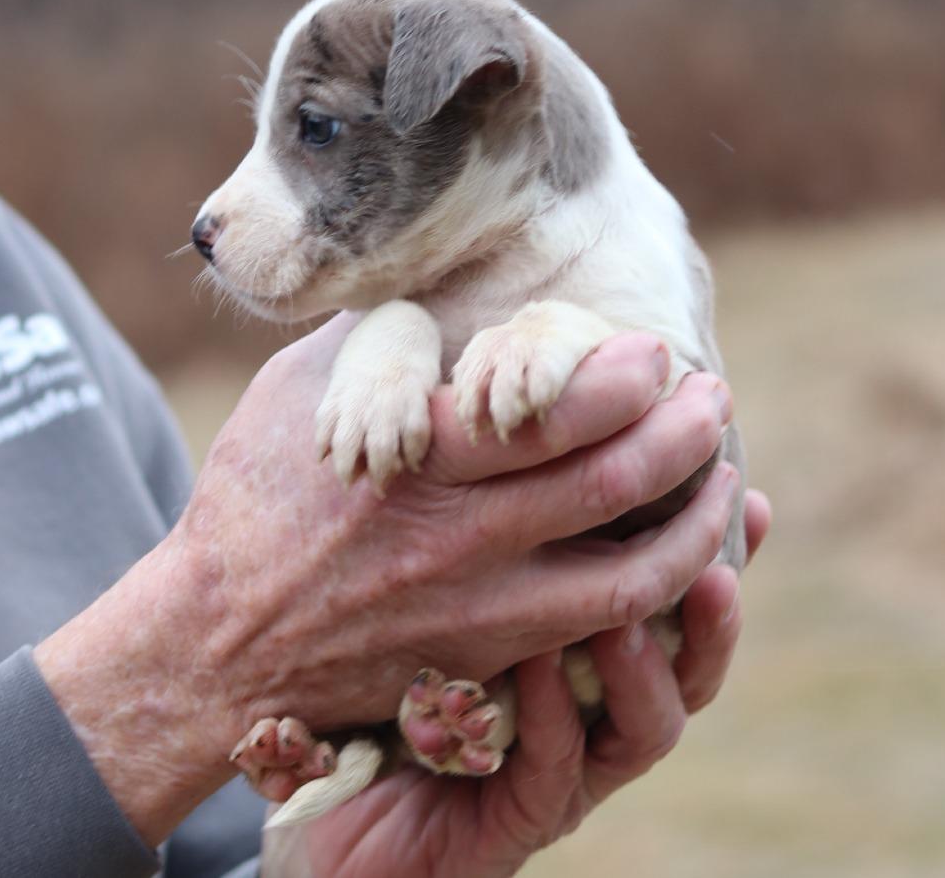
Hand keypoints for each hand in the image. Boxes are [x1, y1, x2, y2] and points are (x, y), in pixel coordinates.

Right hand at [35, 319, 736, 846]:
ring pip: (629, 576)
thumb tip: (449, 289)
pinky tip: (677, 554)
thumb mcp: (301, 394)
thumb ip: (384, 345)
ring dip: (695, 523)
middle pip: (608, 485)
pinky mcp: (484, 655)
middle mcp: (456, 536)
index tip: (654, 354)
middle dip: (683, 436)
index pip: (549, 413)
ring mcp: (477, 609)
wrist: (218, 640)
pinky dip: (655, 590)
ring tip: (726, 481)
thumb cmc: (257, 498)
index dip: (622, 379)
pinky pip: (596, 629)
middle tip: (712, 398)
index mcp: (414, 456)